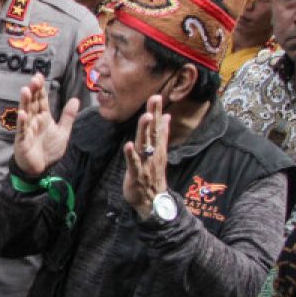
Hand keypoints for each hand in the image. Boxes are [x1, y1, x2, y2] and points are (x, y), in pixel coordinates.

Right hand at [13, 73, 79, 175]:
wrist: (41, 169)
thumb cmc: (49, 149)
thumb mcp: (63, 132)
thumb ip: (68, 116)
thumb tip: (75, 99)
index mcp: (43, 117)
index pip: (41, 100)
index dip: (41, 89)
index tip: (40, 76)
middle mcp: (34, 121)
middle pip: (33, 103)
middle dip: (33, 91)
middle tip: (34, 79)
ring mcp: (27, 130)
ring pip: (25, 113)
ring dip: (25, 102)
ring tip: (26, 90)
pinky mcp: (22, 141)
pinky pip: (22, 131)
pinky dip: (21, 123)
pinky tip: (22, 114)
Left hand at [122, 95, 170, 218]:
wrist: (153, 200)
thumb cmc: (153, 174)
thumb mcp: (159, 152)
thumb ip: (162, 134)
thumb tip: (166, 117)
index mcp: (157, 147)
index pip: (158, 126)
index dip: (157, 111)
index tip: (157, 96)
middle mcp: (153, 153)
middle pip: (154, 131)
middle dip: (153, 114)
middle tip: (154, 99)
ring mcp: (145, 163)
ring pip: (145, 144)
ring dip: (145, 130)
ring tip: (145, 116)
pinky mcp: (137, 174)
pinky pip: (133, 163)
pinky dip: (131, 154)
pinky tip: (129, 145)